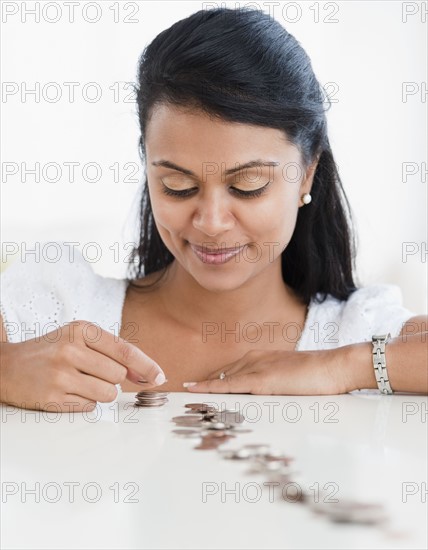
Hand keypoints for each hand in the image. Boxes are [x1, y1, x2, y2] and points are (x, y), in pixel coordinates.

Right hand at [1, 320, 165, 410]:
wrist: (6, 366)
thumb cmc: (51, 351)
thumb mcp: (78, 338)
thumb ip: (112, 352)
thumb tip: (146, 374)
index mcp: (80, 330)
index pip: (124, 350)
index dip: (146, 365)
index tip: (160, 377)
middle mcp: (70, 349)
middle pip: (119, 375)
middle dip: (113, 379)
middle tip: (90, 373)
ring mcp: (60, 374)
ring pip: (108, 393)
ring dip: (101, 392)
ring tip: (79, 383)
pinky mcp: (51, 397)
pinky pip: (89, 407)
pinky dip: (84, 403)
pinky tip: (67, 392)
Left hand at [184, 348, 352, 394]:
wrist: (333, 367)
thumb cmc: (316, 375)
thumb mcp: (289, 378)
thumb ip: (273, 384)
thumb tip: (261, 398)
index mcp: (260, 358)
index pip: (229, 371)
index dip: (211, 380)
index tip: (195, 388)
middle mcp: (254, 359)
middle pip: (220, 374)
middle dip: (202, 385)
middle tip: (182, 395)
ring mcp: (256, 368)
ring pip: (221, 378)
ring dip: (202, 387)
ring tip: (182, 395)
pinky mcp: (261, 379)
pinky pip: (230, 384)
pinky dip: (210, 387)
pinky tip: (196, 391)